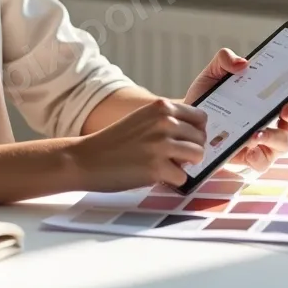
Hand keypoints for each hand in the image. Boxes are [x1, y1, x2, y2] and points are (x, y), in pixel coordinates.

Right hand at [69, 98, 208, 191]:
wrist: (87, 158)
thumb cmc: (115, 141)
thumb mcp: (142, 119)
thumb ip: (166, 121)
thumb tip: (197, 135)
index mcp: (161, 106)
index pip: (200, 117)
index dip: (196, 131)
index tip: (187, 140)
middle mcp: (164, 122)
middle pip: (201, 138)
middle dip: (191, 150)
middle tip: (173, 157)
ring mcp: (162, 145)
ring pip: (197, 156)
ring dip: (185, 165)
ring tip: (166, 165)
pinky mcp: (157, 168)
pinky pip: (182, 178)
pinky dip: (171, 181)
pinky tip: (154, 176)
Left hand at [183, 47, 287, 172]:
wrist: (185, 124)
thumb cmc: (206, 98)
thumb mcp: (213, 74)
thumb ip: (224, 60)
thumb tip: (241, 62)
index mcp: (271, 94)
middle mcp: (275, 117)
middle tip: (286, 108)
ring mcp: (267, 139)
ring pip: (287, 142)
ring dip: (277, 136)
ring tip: (258, 132)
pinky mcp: (252, 157)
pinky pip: (265, 161)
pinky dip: (260, 155)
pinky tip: (249, 148)